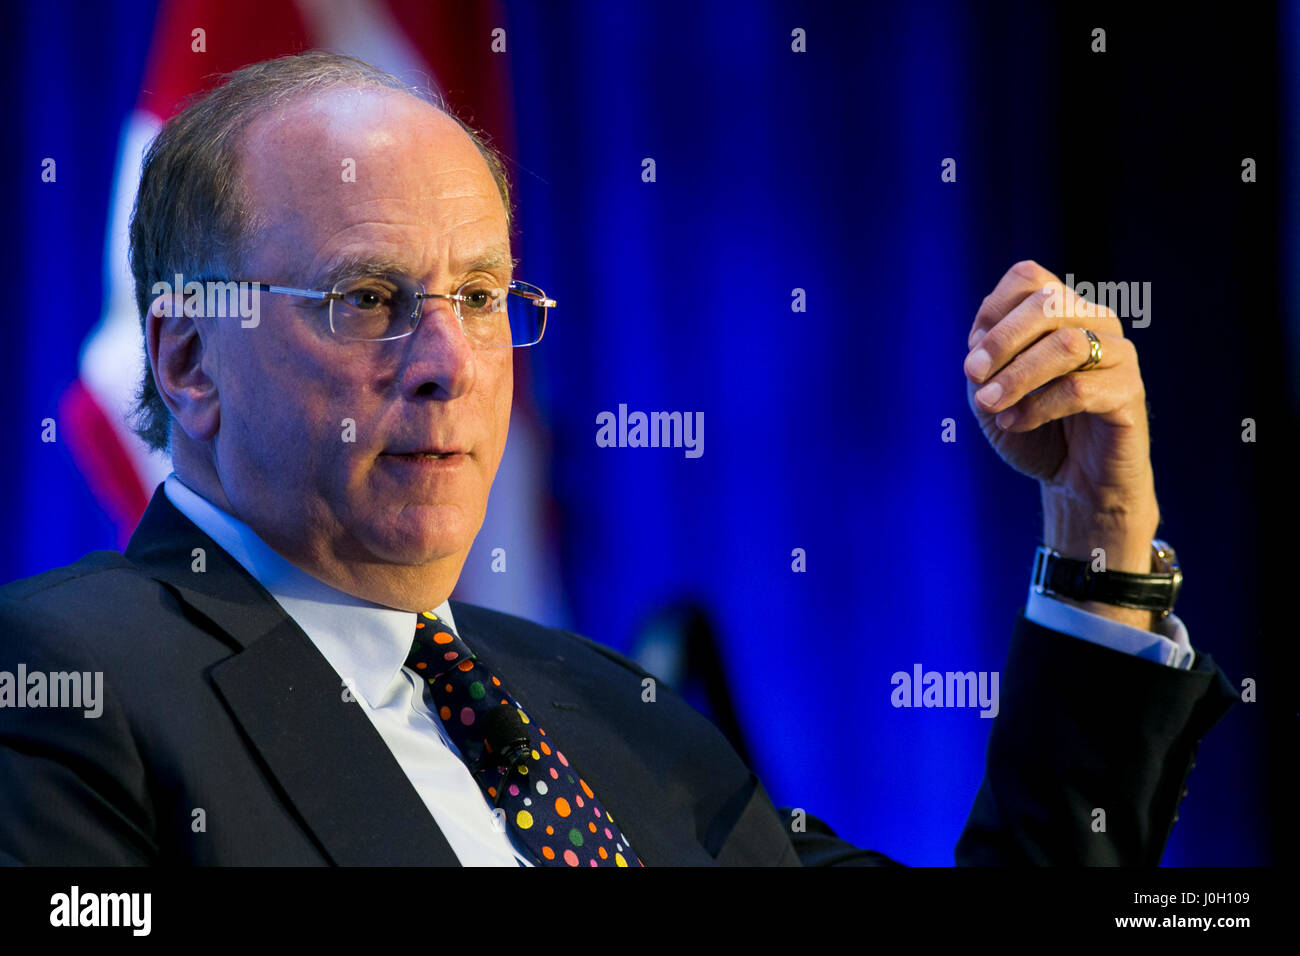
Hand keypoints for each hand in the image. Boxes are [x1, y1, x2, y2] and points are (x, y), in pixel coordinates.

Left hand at [965, 261, 1159, 624]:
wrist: (1074, 482)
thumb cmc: (1033, 430)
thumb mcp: (991, 393)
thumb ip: (984, 363)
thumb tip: (980, 340)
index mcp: (1061, 312)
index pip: (1029, 277)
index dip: (994, 310)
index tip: (972, 356)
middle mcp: (1095, 322)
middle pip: (1048, 302)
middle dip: (1002, 340)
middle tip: (973, 377)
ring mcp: (1118, 353)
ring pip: (1067, 343)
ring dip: (1017, 376)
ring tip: (990, 405)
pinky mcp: (1130, 391)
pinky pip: (1080, 388)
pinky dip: (1038, 406)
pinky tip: (1016, 422)